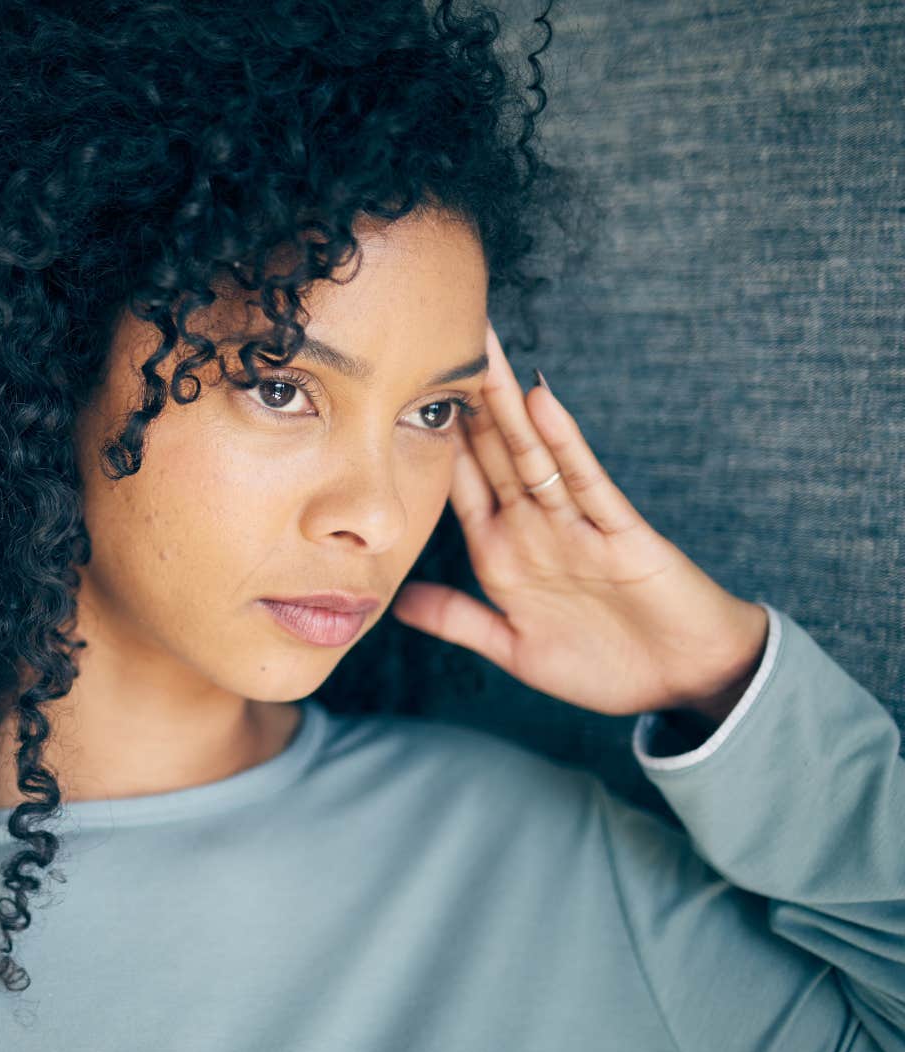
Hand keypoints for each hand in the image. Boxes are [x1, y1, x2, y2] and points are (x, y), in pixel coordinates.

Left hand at [392, 324, 768, 718]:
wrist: (686, 682)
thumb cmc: (606, 665)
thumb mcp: (516, 648)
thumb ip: (460, 619)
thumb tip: (398, 600)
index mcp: (503, 551)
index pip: (460, 482)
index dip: (432, 437)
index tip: (400, 388)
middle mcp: (535, 527)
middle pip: (493, 450)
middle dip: (467, 397)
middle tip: (436, 335)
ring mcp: (577, 525)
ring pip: (532, 452)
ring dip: (506, 401)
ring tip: (481, 347)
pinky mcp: (620, 533)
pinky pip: (586, 481)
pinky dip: (564, 442)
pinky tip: (542, 401)